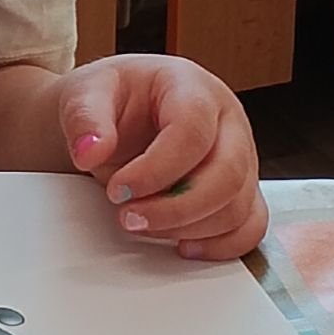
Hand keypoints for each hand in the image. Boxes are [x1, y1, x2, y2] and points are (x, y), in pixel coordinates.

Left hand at [58, 56, 266, 258]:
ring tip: (142, 224)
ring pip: (238, 206)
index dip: (157, 169)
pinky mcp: (239, 190)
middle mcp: (227, 122)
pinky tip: (182, 245)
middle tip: (129, 217)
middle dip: (176, 208)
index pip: (193, 131)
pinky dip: (219, 245)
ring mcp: (240, 158)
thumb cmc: (112, 100)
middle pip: (228, 174)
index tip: (118, 189)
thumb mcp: (86, 93)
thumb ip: (85, 118)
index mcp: (194, 89)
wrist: (118, 113)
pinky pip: (249, 226)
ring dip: (188, 228)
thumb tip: (91, 151)